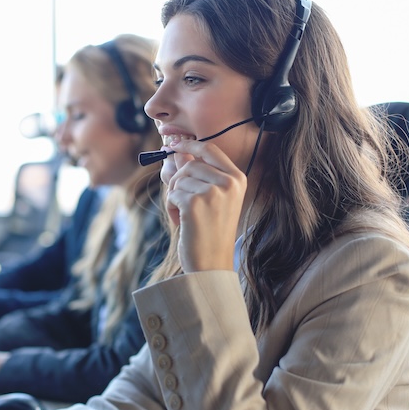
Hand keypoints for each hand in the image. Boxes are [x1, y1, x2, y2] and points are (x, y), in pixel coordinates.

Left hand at [164, 138, 246, 271]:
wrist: (212, 264)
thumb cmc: (210, 233)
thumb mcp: (211, 199)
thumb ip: (197, 174)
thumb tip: (176, 151)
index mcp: (237, 179)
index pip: (210, 149)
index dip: (189, 145)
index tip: (174, 145)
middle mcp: (229, 183)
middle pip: (190, 165)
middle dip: (178, 182)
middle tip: (182, 203)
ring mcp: (213, 192)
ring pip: (179, 180)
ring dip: (175, 198)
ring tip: (186, 217)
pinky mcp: (195, 203)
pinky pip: (172, 194)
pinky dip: (171, 208)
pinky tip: (183, 223)